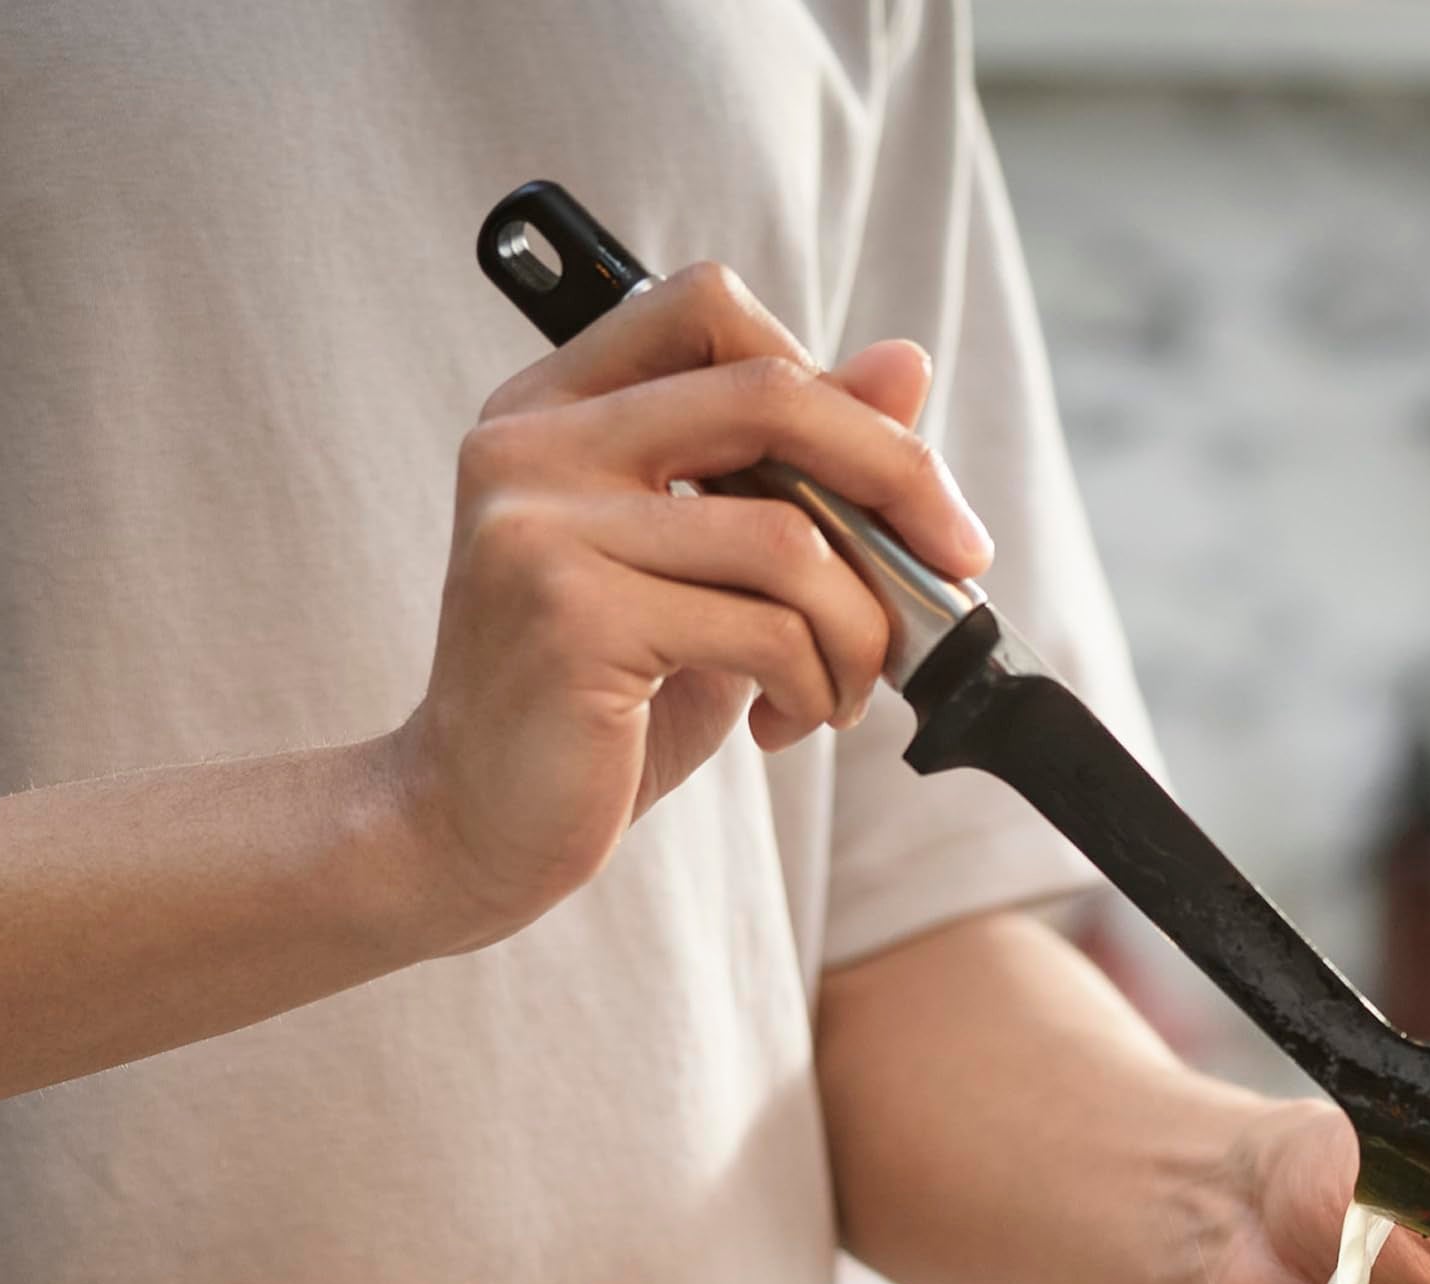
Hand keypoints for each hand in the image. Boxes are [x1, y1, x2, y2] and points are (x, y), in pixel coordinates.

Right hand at [391, 264, 994, 951]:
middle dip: (898, 480)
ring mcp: (539, 526)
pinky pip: (765, 630)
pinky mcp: (569, 618)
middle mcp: (532, 444)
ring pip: (791, 539)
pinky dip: (816, 685)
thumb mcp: (709, 571)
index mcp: (556, 406)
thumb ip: (791, 469)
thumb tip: (904, 363)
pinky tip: (790, 723)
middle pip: (770, 395)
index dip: (832, 383)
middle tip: (956, 562)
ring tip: (840, 689)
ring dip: (858, 630)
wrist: (472, 827)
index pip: (710, 309)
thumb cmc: (601, 701)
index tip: (902, 479)